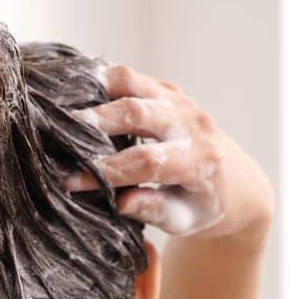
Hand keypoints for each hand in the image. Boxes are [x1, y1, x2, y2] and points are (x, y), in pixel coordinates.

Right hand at [64, 65, 273, 238]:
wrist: (238, 183)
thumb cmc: (205, 208)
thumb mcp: (185, 220)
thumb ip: (154, 210)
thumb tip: (118, 201)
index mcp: (199, 161)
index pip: (146, 162)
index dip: (106, 171)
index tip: (70, 181)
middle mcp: (192, 124)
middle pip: (138, 113)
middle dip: (97, 121)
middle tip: (60, 131)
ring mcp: (180, 102)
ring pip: (134, 82)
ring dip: (96, 89)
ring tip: (62, 98)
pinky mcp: (168, 91)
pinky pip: (132, 78)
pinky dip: (101, 80)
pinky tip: (73, 89)